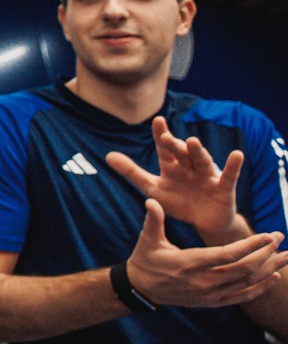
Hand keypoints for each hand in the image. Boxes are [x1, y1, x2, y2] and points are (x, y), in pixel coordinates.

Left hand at [106, 117, 244, 237]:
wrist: (204, 223)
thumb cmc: (179, 201)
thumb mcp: (153, 188)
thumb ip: (132, 172)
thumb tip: (107, 156)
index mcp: (173, 166)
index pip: (165, 148)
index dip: (161, 135)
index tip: (157, 120)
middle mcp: (190, 166)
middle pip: (181, 154)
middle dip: (175, 146)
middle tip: (166, 138)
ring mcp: (208, 176)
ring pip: (202, 161)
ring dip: (197, 152)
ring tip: (192, 141)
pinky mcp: (224, 188)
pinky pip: (229, 176)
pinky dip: (233, 166)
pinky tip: (237, 154)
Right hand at [127, 199, 286, 307]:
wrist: (141, 288)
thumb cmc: (145, 259)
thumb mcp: (147, 239)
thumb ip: (153, 220)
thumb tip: (151, 201)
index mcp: (189, 263)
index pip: (227, 256)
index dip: (250, 246)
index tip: (268, 236)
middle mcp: (203, 281)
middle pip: (244, 269)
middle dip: (266, 253)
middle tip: (279, 237)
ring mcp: (209, 294)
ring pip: (247, 282)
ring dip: (270, 269)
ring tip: (286, 256)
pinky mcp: (212, 302)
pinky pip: (241, 297)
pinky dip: (260, 288)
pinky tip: (274, 277)